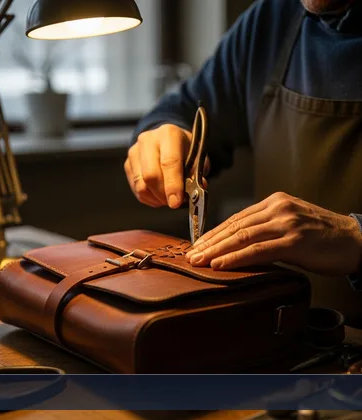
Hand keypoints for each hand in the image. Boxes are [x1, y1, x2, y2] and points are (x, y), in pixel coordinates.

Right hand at [125, 124, 209, 207]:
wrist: (166, 139)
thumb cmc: (183, 149)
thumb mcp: (197, 156)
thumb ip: (196, 174)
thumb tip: (194, 193)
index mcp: (169, 134)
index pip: (169, 162)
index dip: (173, 185)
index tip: (176, 202)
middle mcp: (148, 140)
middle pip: (151, 175)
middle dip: (162, 194)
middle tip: (173, 203)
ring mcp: (135, 151)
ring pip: (140, 184)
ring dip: (154, 198)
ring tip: (165, 199)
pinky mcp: (128, 163)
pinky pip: (135, 188)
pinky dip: (147, 197)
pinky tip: (157, 196)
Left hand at [185, 192, 361, 275]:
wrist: (357, 240)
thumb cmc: (323, 237)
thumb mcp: (291, 225)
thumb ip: (266, 229)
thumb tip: (236, 244)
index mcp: (275, 202)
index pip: (236, 218)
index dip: (213, 233)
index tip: (196, 245)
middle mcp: (278, 208)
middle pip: (234, 226)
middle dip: (209, 242)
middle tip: (190, 255)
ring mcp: (286, 223)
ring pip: (242, 237)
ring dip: (216, 251)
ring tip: (199, 261)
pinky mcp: (295, 241)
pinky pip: (258, 250)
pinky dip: (236, 258)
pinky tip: (220, 264)